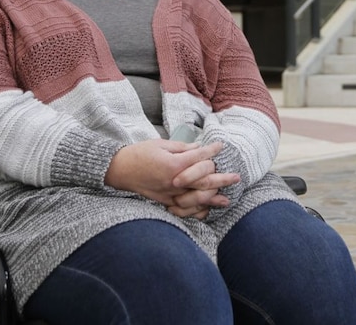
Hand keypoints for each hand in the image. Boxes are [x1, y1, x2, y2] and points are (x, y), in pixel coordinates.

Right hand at [105, 140, 238, 216]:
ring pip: (197, 198)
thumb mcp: (161, 145)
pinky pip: (184, 210)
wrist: (118, 170)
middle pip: (204, 181)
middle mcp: (174, 181)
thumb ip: (183, 148)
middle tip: (236, 177)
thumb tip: (200, 149)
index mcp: (173, 164)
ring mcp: (169, 194)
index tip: (221, 146)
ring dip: (213, 198)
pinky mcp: (164, 202)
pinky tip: (207, 210)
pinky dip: (197, 211)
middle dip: (222, 179)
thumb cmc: (139, 153)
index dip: (212, 150)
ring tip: (227, 199)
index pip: (200, 158)